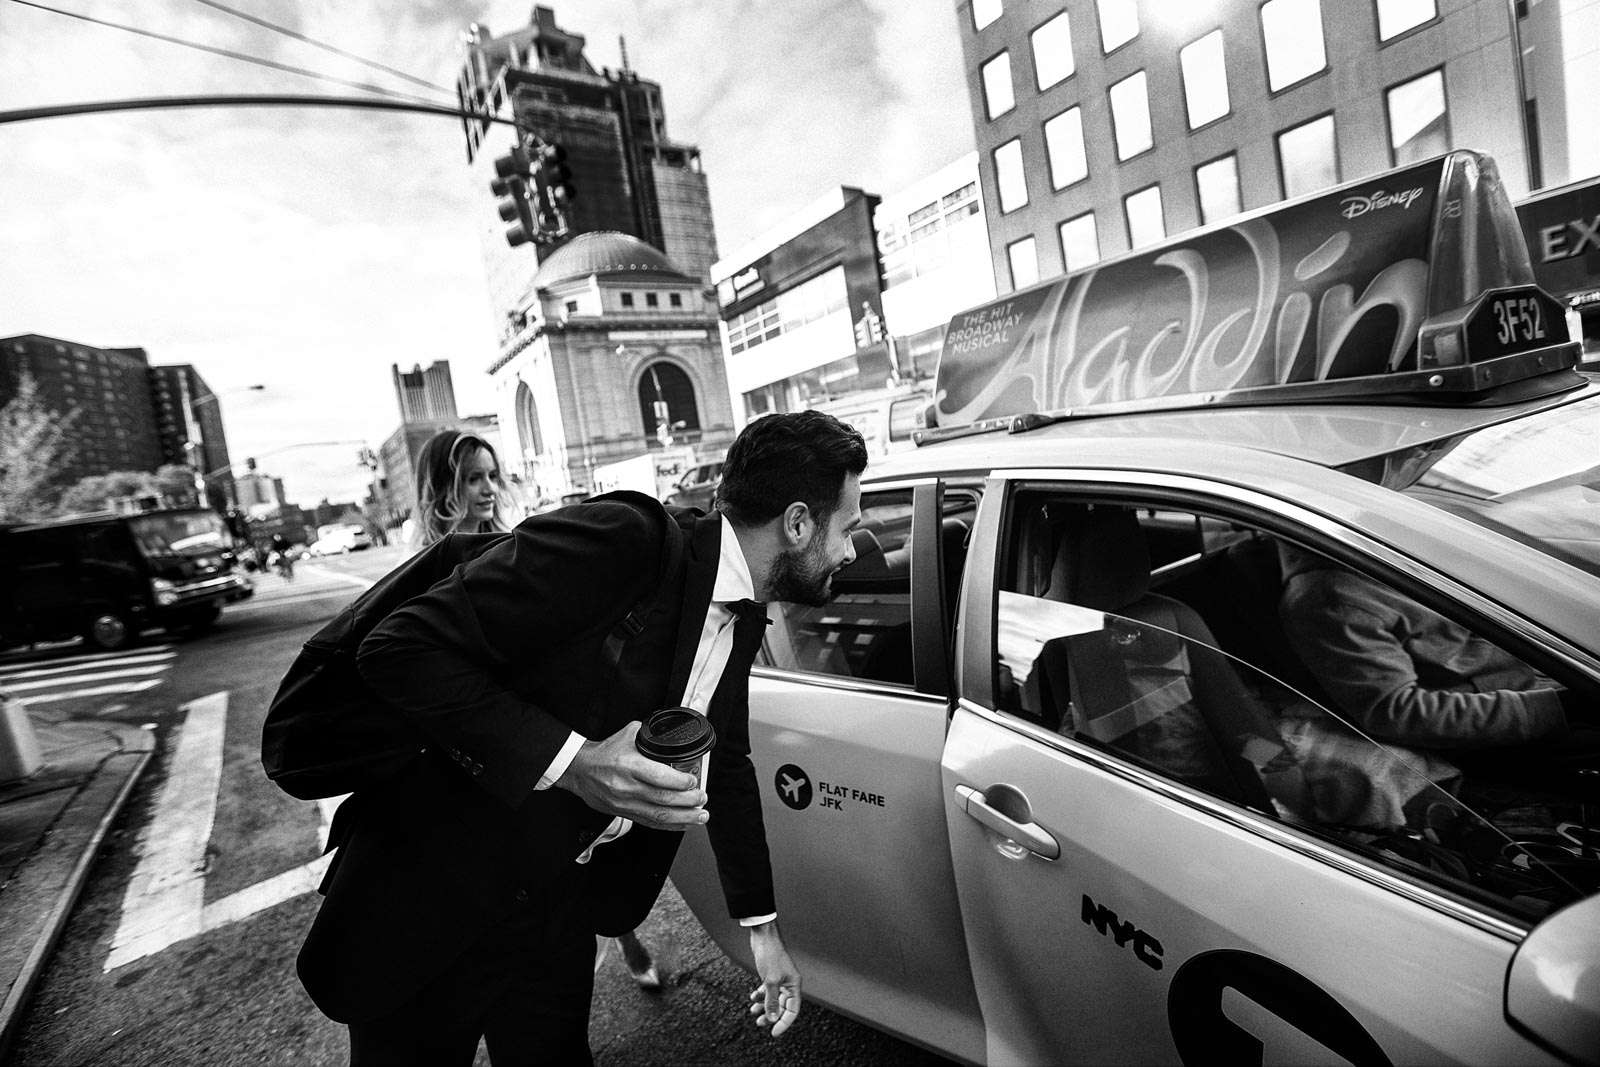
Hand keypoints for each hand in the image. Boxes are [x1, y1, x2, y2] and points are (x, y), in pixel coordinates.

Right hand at [555, 721, 706, 829]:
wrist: (580, 770)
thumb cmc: (605, 753)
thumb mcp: (629, 735)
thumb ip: (652, 735)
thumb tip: (674, 733)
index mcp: (629, 765)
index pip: (659, 777)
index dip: (680, 782)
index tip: (693, 781)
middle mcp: (627, 787)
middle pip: (663, 799)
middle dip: (688, 801)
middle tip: (702, 798)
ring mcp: (625, 803)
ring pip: (659, 815)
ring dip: (684, 817)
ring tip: (701, 816)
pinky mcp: (624, 814)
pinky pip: (651, 823)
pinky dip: (670, 825)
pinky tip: (684, 823)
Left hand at [746, 922, 801, 1036]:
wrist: (763, 936)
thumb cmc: (770, 955)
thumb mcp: (770, 981)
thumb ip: (771, 1001)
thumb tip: (772, 1019)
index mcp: (794, 985)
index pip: (793, 1010)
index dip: (784, 1023)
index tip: (774, 1033)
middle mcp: (789, 984)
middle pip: (782, 1006)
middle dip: (771, 1016)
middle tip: (760, 1024)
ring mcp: (780, 980)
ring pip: (773, 999)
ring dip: (764, 1007)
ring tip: (753, 1012)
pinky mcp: (771, 976)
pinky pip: (767, 991)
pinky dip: (760, 996)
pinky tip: (753, 998)